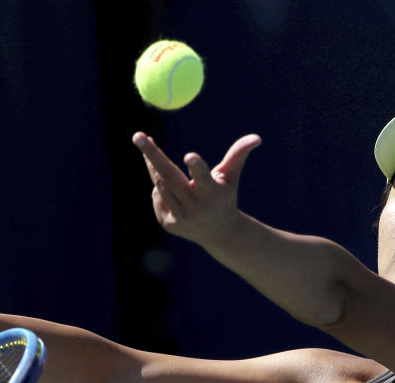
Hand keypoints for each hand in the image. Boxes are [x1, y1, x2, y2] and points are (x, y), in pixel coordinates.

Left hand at [132, 132, 260, 244]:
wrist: (219, 234)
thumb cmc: (224, 197)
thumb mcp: (231, 177)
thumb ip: (238, 154)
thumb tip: (256, 137)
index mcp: (213, 193)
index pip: (204, 178)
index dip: (197, 167)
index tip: (190, 156)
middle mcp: (196, 207)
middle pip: (170, 177)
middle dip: (153, 156)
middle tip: (138, 136)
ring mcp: (180, 217)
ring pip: (160, 185)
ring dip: (153, 164)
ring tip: (146, 144)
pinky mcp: (168, 224)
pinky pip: (157, 196)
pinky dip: (161, 187)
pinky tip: (173, 191)